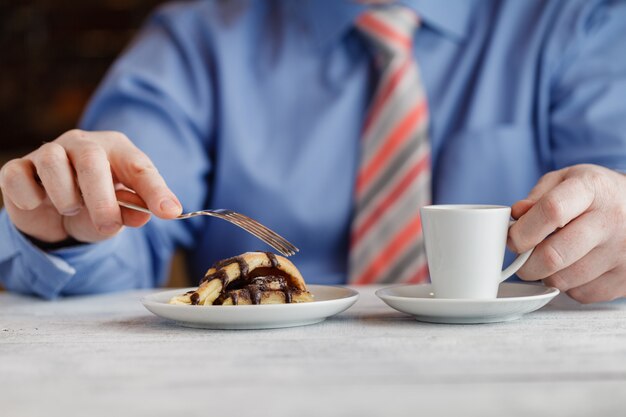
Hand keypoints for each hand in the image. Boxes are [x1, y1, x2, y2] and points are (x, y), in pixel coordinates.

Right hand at [0, 130, 181, 243]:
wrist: (57, 215)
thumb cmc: (97, 206)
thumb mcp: (121, 212)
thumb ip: (134, 211)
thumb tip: (142, 216)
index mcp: (117, 150)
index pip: (140, 167)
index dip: (155, 191)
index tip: (170, 212)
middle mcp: (83, 144)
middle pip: (92, 161)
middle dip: (102, 199)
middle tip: (108, 226)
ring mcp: (48, 152)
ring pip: (52, 163)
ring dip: (66, 197)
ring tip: (72, 209)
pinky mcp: (18, 169)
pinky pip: (19, 177)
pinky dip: (31, 197)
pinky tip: (40, 203)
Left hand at [508, 164, 625, 303]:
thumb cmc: (597, 194)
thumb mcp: (566, 180)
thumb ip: (537, 197)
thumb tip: (517, 216)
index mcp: (591, 189)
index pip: (551, 212)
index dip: (523, 231)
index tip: (512, 239)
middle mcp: (610, 220)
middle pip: (554, 255)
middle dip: (526, 264)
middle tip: (523, 259)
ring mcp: (622, 252)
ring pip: (564, 280)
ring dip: (547, 275)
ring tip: (552, 259)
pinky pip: (582, 294)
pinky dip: (570, 286)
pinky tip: (575, 268)